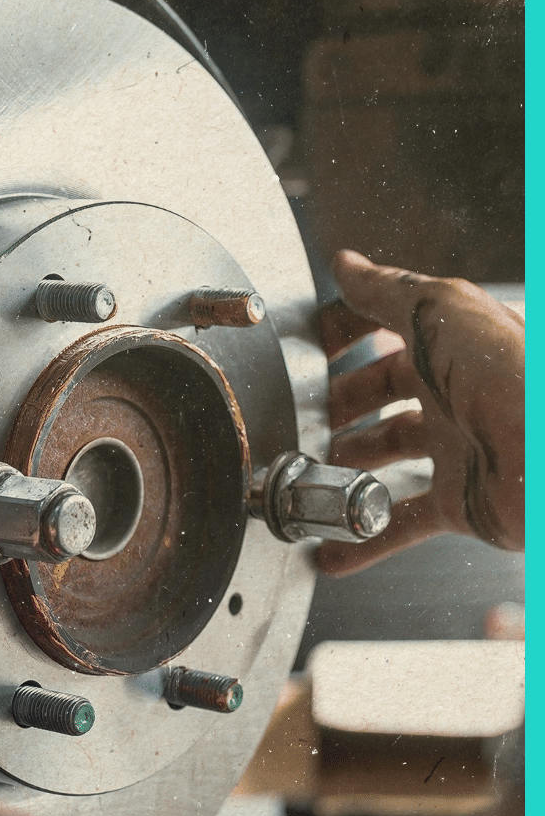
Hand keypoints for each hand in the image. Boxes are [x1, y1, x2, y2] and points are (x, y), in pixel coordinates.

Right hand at [318, 250, 523, 574]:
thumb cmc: (511, 378)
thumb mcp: (439, 313)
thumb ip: (386, 291)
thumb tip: (347, 265)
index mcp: (450, 345)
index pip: (388, 329)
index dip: (347, 333)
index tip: (312, 344)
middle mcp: (455, 395)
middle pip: (385, 394)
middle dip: (342, 403)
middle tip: (305, 413)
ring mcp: (458, 450)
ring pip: (390, 456)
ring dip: (349, 466)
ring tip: (313, 472)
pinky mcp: (462, 503)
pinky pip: (402, 523)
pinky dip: (365, 541)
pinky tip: (335, 550)